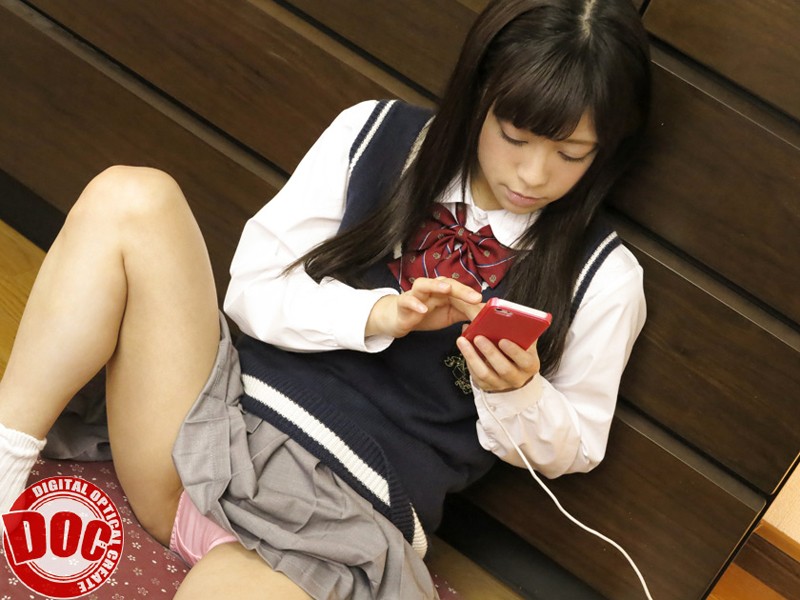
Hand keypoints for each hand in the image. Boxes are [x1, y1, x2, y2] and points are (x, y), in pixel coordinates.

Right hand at [366, 277, 482, 338]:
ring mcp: (416, 294)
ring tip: (446, 289)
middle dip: (461, 290)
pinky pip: (407, 301)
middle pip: (446, 283)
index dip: (473, 297)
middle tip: (475, 297)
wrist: (401, 319)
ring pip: (424, 284)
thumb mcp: (450, 314)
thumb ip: (466, 312)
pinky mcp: (403, 303)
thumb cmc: (427, 314)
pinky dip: (415, 303)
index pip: (460, 290)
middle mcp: (431, 288)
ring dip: (435, 285)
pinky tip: (422, 309)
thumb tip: (487, 313)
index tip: (486, 305)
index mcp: (444, 291)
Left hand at [456, 330, 540, 391]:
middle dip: (490, 352)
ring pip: (485, 373)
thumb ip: (520, 332)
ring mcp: (501, 384)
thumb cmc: (519, 350)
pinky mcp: (486, 386)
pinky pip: (475, 375)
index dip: (514, 351)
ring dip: (473, 356)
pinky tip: (463, 347)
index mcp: (530, 365)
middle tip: (478, 337)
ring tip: (463, 340)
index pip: (525, 361)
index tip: (502, 340)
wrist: (513, 371)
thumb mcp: (524, 342)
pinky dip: (468, 360)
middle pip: (504, 369)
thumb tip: (510, 317)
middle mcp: (517, 378)